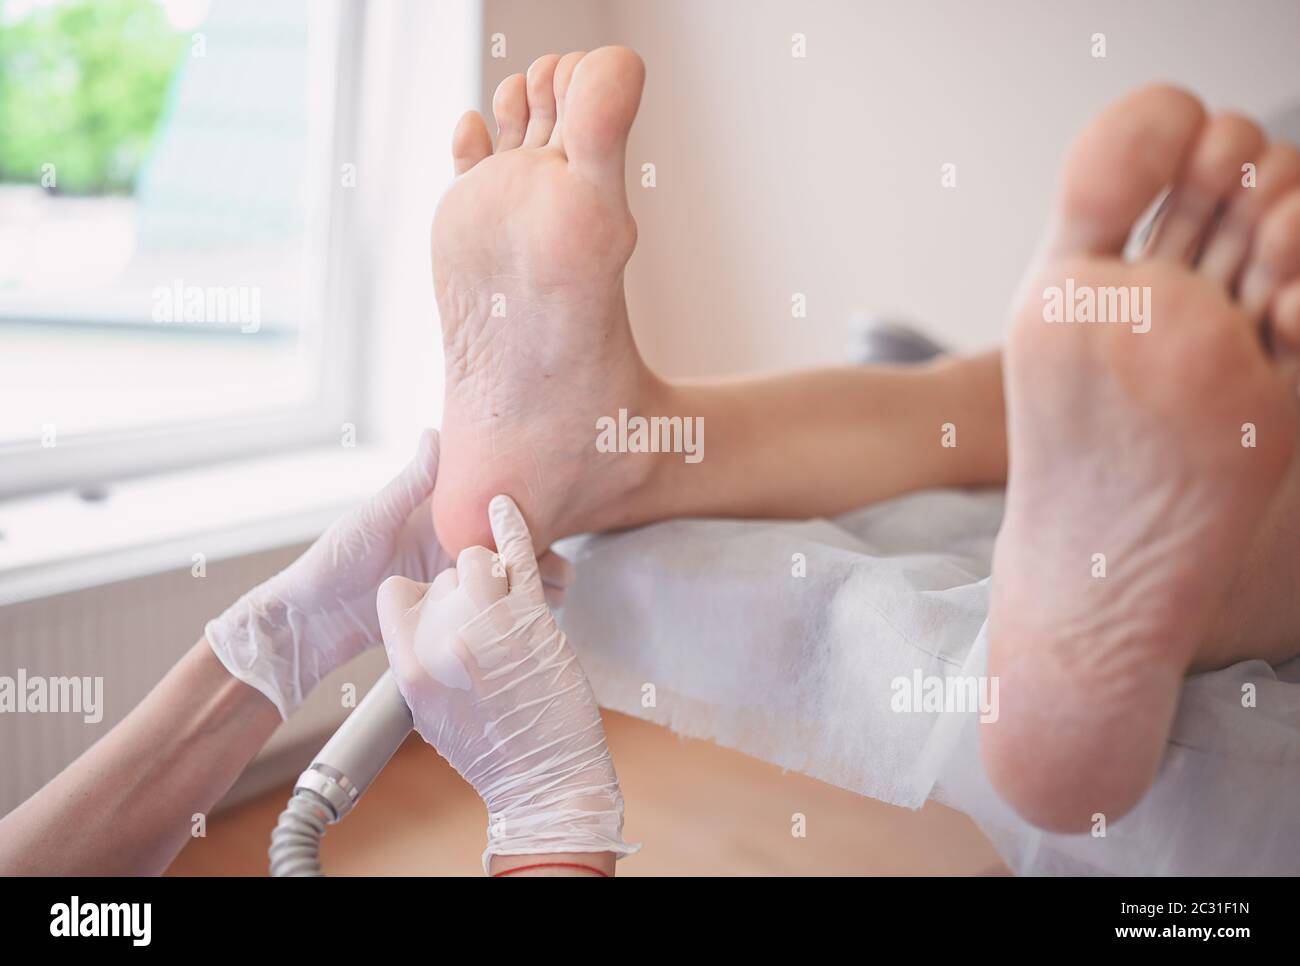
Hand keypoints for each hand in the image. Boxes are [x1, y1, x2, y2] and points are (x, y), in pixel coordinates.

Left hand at [206, 431, 574, 718]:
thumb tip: (436, 433)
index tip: (552, 519)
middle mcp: (446, 547)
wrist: (307, 624)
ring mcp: (446, 584)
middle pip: (506, 549)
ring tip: (556, 599)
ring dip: (531, 589)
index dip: (523, 514)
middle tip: (564, 573)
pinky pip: (484, 613)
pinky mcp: (444, 617)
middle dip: (540, 558)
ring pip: (502, 582)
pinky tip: (531, 623)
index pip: (488, 510)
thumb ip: (410, 484)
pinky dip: (510, 616)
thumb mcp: (373, 520)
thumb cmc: (330, 564)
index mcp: (433, 517)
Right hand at [379, 495, 635, 871]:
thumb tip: (423, 629)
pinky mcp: (531, 618)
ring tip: (504, 591)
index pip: (396, 593)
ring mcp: (488, 625)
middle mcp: (443, 641)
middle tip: (487, 615)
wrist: (543, 780)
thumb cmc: (490, 752)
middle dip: (462, 586)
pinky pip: (517, 555)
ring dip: (491, 567)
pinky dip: (511, 525)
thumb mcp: (429, 713)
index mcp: (409, 666)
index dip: (420, 593)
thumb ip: (419, 663)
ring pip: (477, 559)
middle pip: (441, 577)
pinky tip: (505, 507)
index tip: (441, 606)